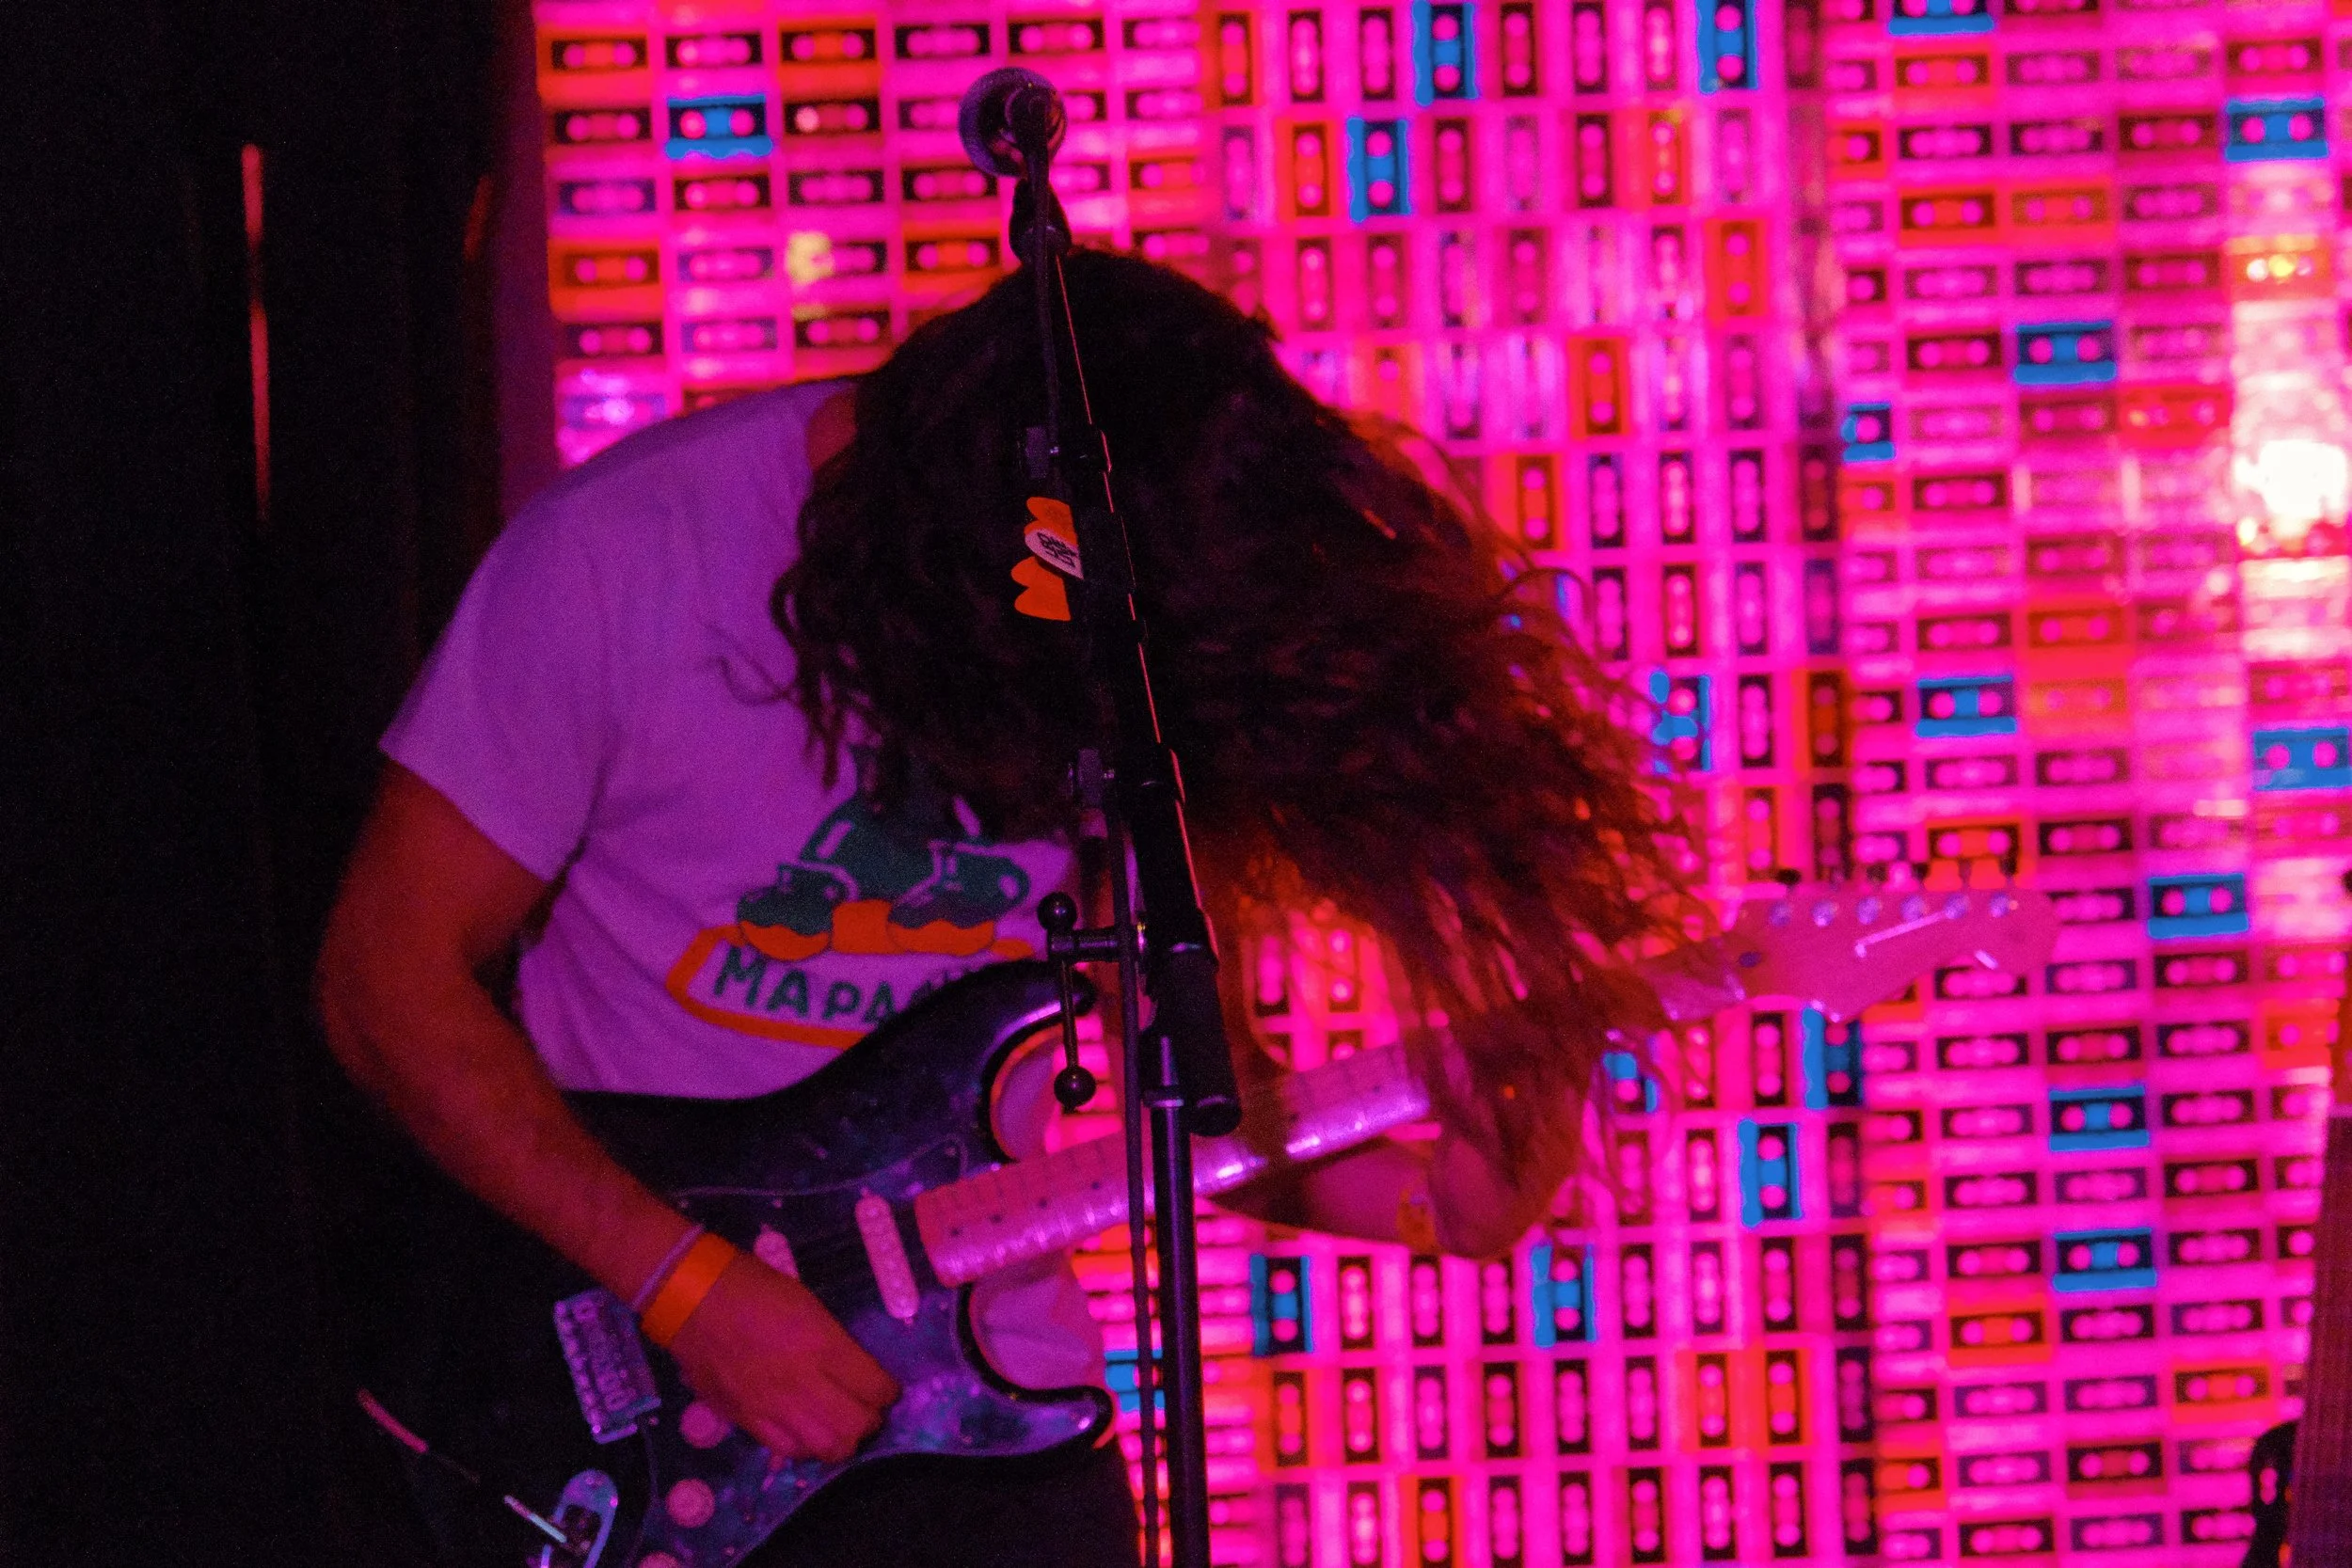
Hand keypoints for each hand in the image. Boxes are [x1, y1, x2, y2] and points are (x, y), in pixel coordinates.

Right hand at [665, 1257, 899, 1463]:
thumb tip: (851, 1369)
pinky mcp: (745, 1420)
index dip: (887, 1391)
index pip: (875, 1388)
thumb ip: (832, 1342)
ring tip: (837, 1425)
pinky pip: (786, 1450)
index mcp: (823, 1346)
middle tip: (866, 1409)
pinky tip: (804, 1431)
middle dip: (870, 1421)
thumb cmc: (754, 1288)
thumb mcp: (809, 1304)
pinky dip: (804, 1446)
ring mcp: (772, 1407)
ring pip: (825, 1449)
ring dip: (840, 1440)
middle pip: (856, 1427)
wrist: (693, 1298)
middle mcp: (803, 1383)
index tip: (885, 1388)